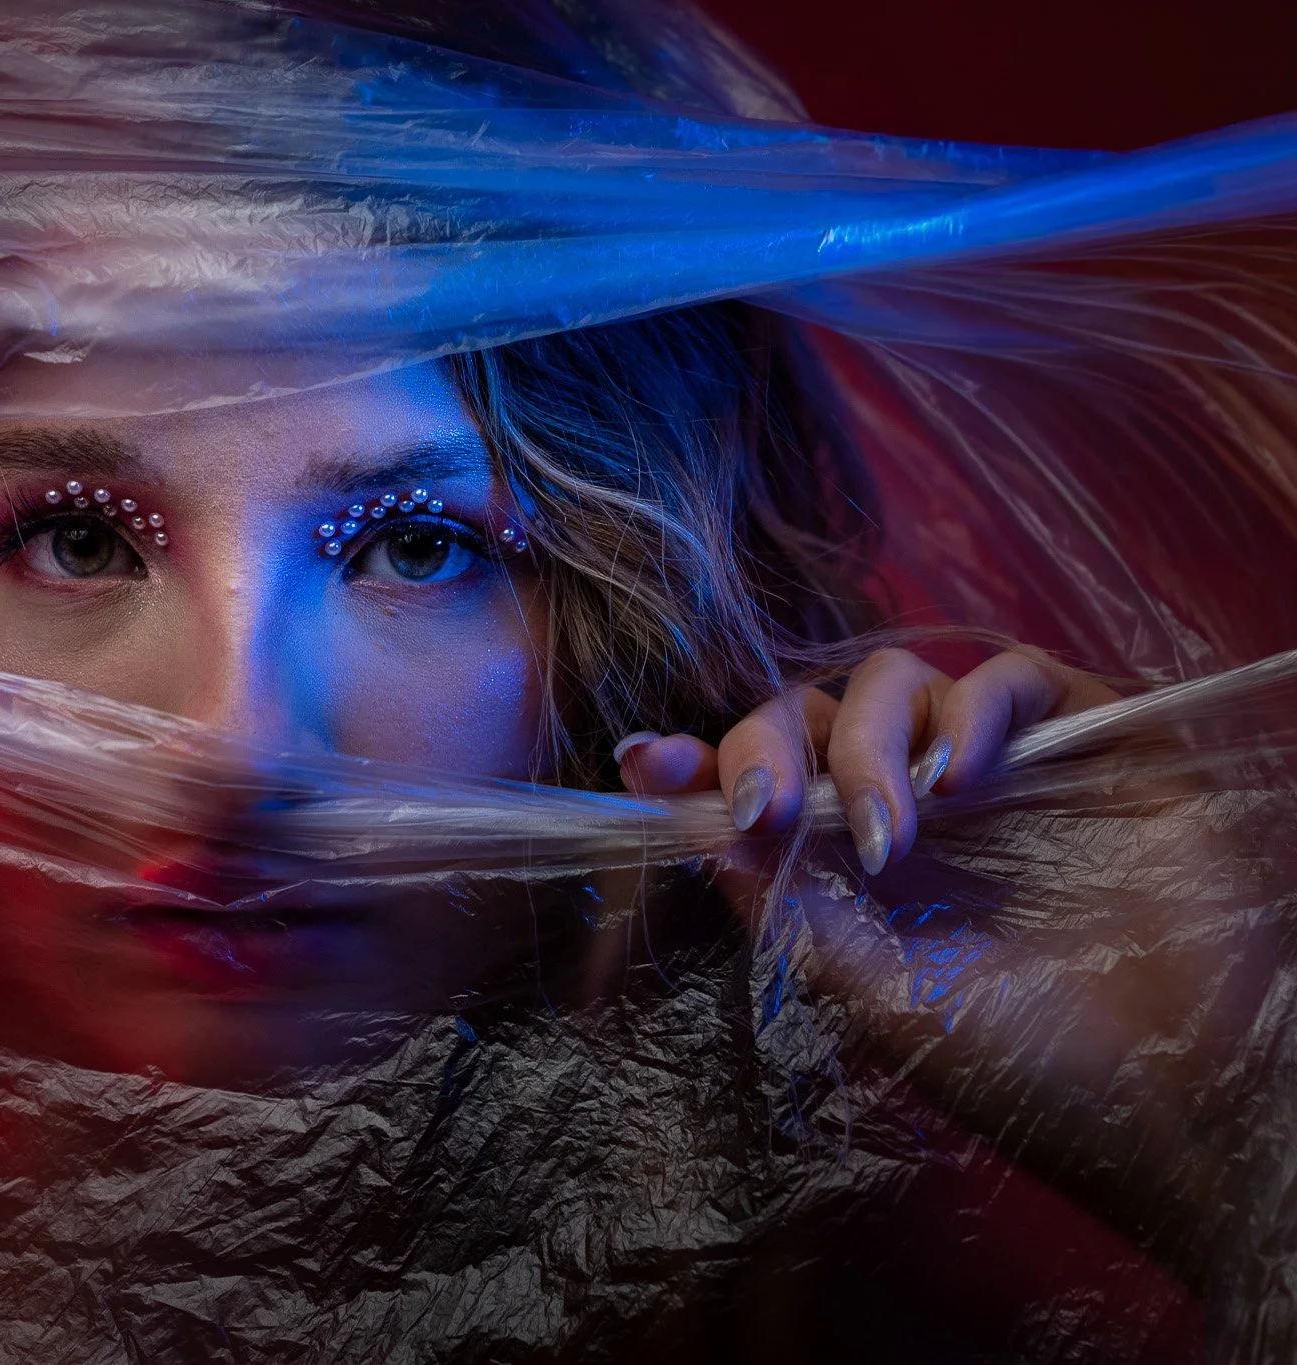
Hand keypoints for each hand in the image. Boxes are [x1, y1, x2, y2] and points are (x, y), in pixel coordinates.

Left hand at [619, 645, 1283, 1289]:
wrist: (1173, 1104)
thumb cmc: (1022, 1068)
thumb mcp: (873, 993)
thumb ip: (783, 905)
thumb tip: (687, 825)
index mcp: (851, 863)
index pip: (761, 778)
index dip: (698, 760)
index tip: (644, 761)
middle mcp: (916, 803)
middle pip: (817, 711)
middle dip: (774, 744)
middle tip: (771, 808)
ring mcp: (1001, 770)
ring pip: (903, 680)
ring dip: (874, 739)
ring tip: (896, 828)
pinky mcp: (1091, 746)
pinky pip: (1019, 677)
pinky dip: (977, 706)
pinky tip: (962, 776)